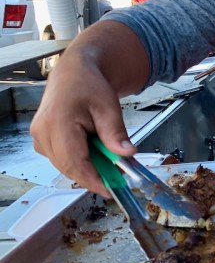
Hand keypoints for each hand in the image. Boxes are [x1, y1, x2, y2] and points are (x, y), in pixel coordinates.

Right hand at [30, 49, 135, 197]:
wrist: (74, 73)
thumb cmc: (89, 85)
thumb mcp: (109, 107)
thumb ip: (116, 133)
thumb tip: (126, 154)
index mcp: (57, 122)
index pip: (74, 162)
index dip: (93, 179)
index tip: (111, 189)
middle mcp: (42, 132)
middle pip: (68, 167)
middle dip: (94, 175)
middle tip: (117, 177)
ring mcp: (39, 137)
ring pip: (64, 165)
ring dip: (87, 167)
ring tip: (107, 159)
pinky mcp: (42, 141)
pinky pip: (62, 159)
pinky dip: (79, 160)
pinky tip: (94, 152)